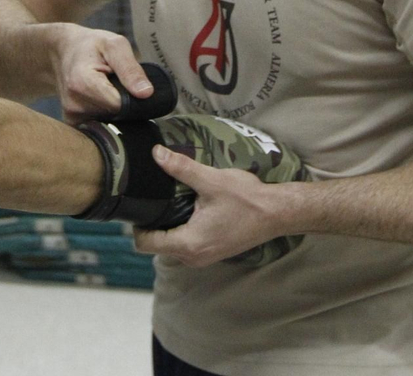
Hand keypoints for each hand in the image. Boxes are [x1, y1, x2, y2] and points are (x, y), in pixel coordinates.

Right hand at [52, 28, 152, 124]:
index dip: (130, 95)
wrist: (64, 50)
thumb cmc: (91, 45)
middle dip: (122, 100)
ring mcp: (72, 116)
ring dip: (113, 107)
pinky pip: (100, 124)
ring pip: (109, 120)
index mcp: (82, 83)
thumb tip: (146, 94)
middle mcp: (74, 104)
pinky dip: (104, 112)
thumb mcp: (115, 45)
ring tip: (105, 87)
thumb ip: (130, 69)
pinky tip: (98, 97)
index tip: (125, 81)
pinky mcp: (73, 123)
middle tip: (113, 80)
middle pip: (115, 115)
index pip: (120, 105)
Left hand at [133, 146, 288, 267]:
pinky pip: (185, 245)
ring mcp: (203, 258)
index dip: (136, 225)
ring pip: (170, 246)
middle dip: (150, 224)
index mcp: (188, 244)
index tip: (139, 204)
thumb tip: (156, 154)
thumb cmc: (246, 200)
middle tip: (152, 197)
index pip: (145, 244)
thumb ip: (181, 168)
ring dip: (167, 227)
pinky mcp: (211, 253)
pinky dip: (181, 230)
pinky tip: (187, 209)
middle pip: (155, 245)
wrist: (276, 214)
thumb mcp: (211, 180)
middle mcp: (192, 258)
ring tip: (169, 201)